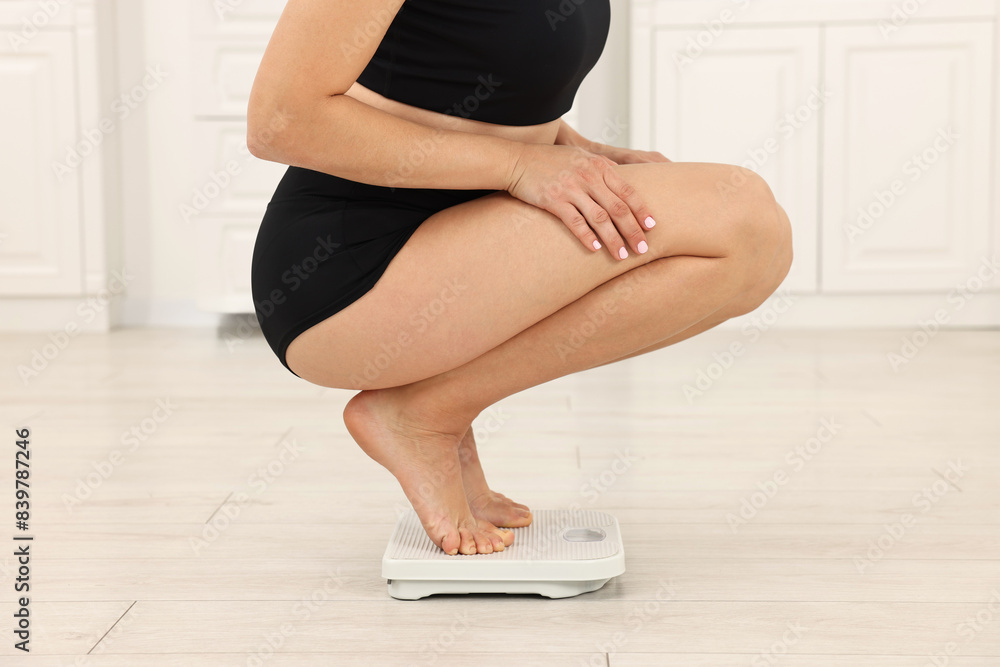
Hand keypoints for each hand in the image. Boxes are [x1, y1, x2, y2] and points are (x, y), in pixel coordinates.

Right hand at [503, 143, 656, 259]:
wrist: (517, 160)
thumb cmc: (549, 161)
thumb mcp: (580, 156)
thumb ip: (600, 167)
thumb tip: (619, 178)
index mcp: (598, 166)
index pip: (628, 191)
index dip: (642, 210)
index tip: (652, 227)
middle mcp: (588, 177)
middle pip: (618, 208)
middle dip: (633, 230)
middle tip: (642, 249)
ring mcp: (571, 188)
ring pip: (600, 218)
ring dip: (613, 239)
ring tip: (621, 256)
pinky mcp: (553, 200)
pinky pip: (574, 221)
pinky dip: (586, 236)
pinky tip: (594, 248)